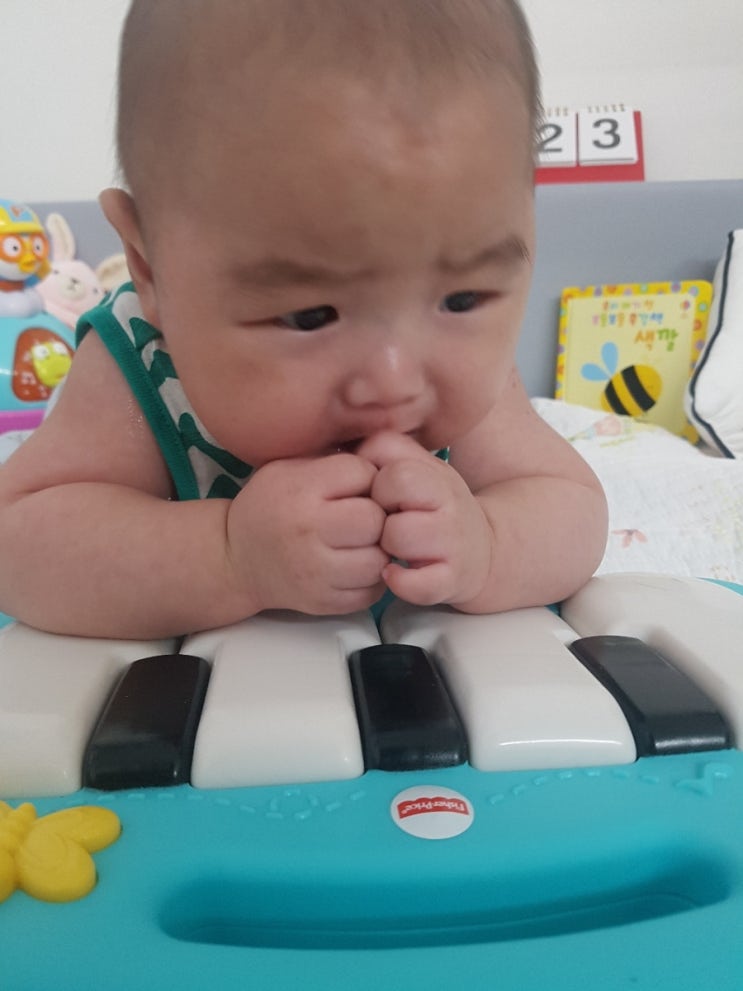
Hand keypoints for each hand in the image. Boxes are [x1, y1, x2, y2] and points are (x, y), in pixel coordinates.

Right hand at [225, 453, 388, 614]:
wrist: (235, 559)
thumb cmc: (269, 506)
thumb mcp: (289, 468)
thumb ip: (332, 463)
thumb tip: (383, 463)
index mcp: (300, 490)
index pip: (363, 474)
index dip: (367, 477)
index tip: (354, 487)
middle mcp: (308, 532)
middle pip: (375, 519)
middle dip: (376, 516)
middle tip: (363, 517)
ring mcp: (317, 572)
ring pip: (378, 559)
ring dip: (377, 550)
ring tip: (361, 543)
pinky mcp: (324, 602)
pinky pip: (372, 591)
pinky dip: (371, 578)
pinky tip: (355, 564)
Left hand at [357, 432, 491, 606]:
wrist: (482, 550)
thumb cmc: (434, 507)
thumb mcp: (417, 466)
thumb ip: (384, 448)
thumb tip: (351, 453)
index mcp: (435, 474)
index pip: (391, 465)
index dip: (377, 482)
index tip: (384, 497)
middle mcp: (450, 505)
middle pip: (393, 493)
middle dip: (379, 513)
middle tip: (388, 522)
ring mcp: (453, 544)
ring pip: (396, 539)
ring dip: (386, 547)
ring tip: (394, 548)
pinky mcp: (451, 580)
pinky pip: (415, 584)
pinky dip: (400, 582)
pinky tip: (396, 572)